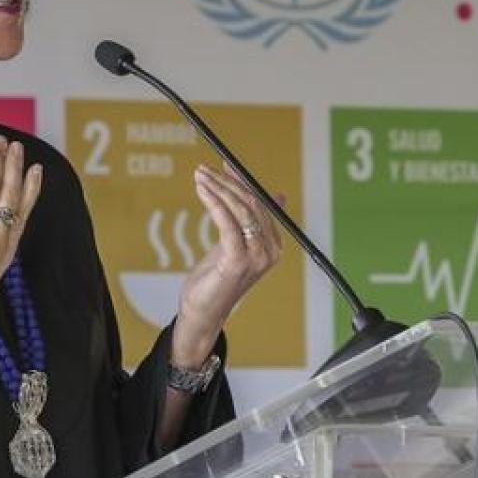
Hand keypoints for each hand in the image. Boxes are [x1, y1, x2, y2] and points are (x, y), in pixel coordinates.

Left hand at [173, 162, 281, 358]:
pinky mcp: (238, 262)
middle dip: (227, 182)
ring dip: (218, 189)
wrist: (203, 312)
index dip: (242, 182)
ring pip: (240, 211)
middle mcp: (270, 251)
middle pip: (251, 204)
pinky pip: (227, 224)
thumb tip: (277, 195)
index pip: (260, 204)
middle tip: (205, 169)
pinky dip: (214, 204)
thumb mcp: (233, 243)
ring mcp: (256, 258)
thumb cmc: (215, 280)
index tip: (225, 165)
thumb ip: (248, 220)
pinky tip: (202, 192)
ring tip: (200, 176)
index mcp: (273, 245)